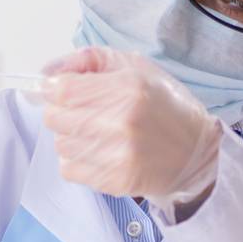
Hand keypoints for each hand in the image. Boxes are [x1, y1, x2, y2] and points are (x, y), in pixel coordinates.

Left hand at [35, 47, 223, 217]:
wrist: (196, 153)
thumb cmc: (165, 106)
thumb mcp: (135, 67)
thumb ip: (89, 60)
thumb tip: (46, 73)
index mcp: (127, 88)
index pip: (62, 90)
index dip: (54, 90)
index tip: (61, 93)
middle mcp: (121, 122)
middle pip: (54, 118)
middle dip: (64, 114)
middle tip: (86, 114)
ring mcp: (118, 155)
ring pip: (60, 145)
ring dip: (72, 139)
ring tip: (98, 136)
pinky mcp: (116, 181)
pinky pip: (69, 170)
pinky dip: (79, 162)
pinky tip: (101, 154)